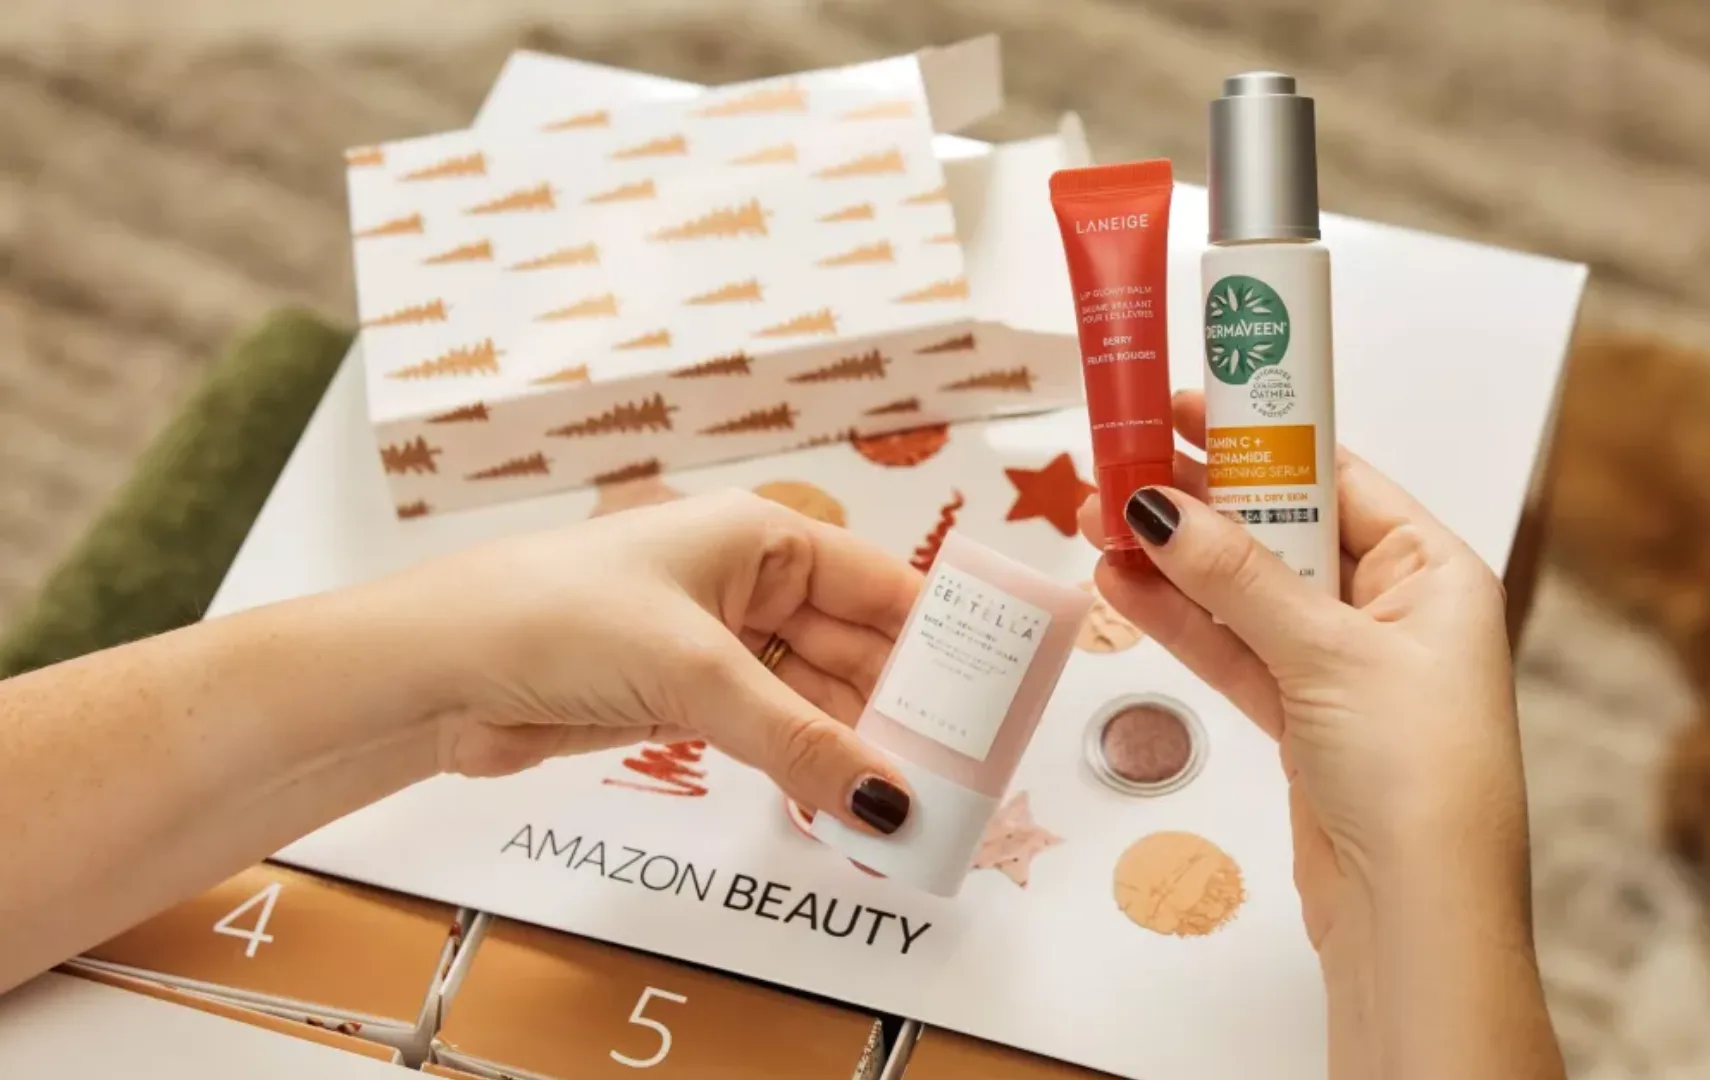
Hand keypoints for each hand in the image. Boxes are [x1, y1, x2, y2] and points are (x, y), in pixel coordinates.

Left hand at [385, 489, 920, 834]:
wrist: (436, 666)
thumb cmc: (560, 619)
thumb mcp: (697, 674)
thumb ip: (800, 741)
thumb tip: (889, 802)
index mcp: (765, 537)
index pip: (885, 587)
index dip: (944, 640)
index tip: (999, 698)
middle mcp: (752, 584)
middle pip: (859, 650)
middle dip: (905, 712)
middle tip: (963, 778)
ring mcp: (720, 646)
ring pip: (818, 700)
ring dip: (858, 751)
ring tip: (913, 810)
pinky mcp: (687, 701)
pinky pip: (773, 735)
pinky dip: (808, 768)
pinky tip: (846, 807)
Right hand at [1079, 391, 1558, 1078]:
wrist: (1417, 919)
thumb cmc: (1419, 778)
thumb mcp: (1329, 654)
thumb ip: (1238, 579)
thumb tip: (1161, 503)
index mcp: (1434, 572)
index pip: (1337, 476)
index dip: (1261, 436)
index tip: (1187, 403)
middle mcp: (1394, 610)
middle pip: (1283, 530)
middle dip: (1202, 500)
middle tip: (1122, 456)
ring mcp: (1344, 668)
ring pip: (1246, 593)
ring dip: (1175, 561)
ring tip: (1097, 516)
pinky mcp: (1302, 720)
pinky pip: (1233, 651)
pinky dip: (1181, 622)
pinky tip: (1121, 585)